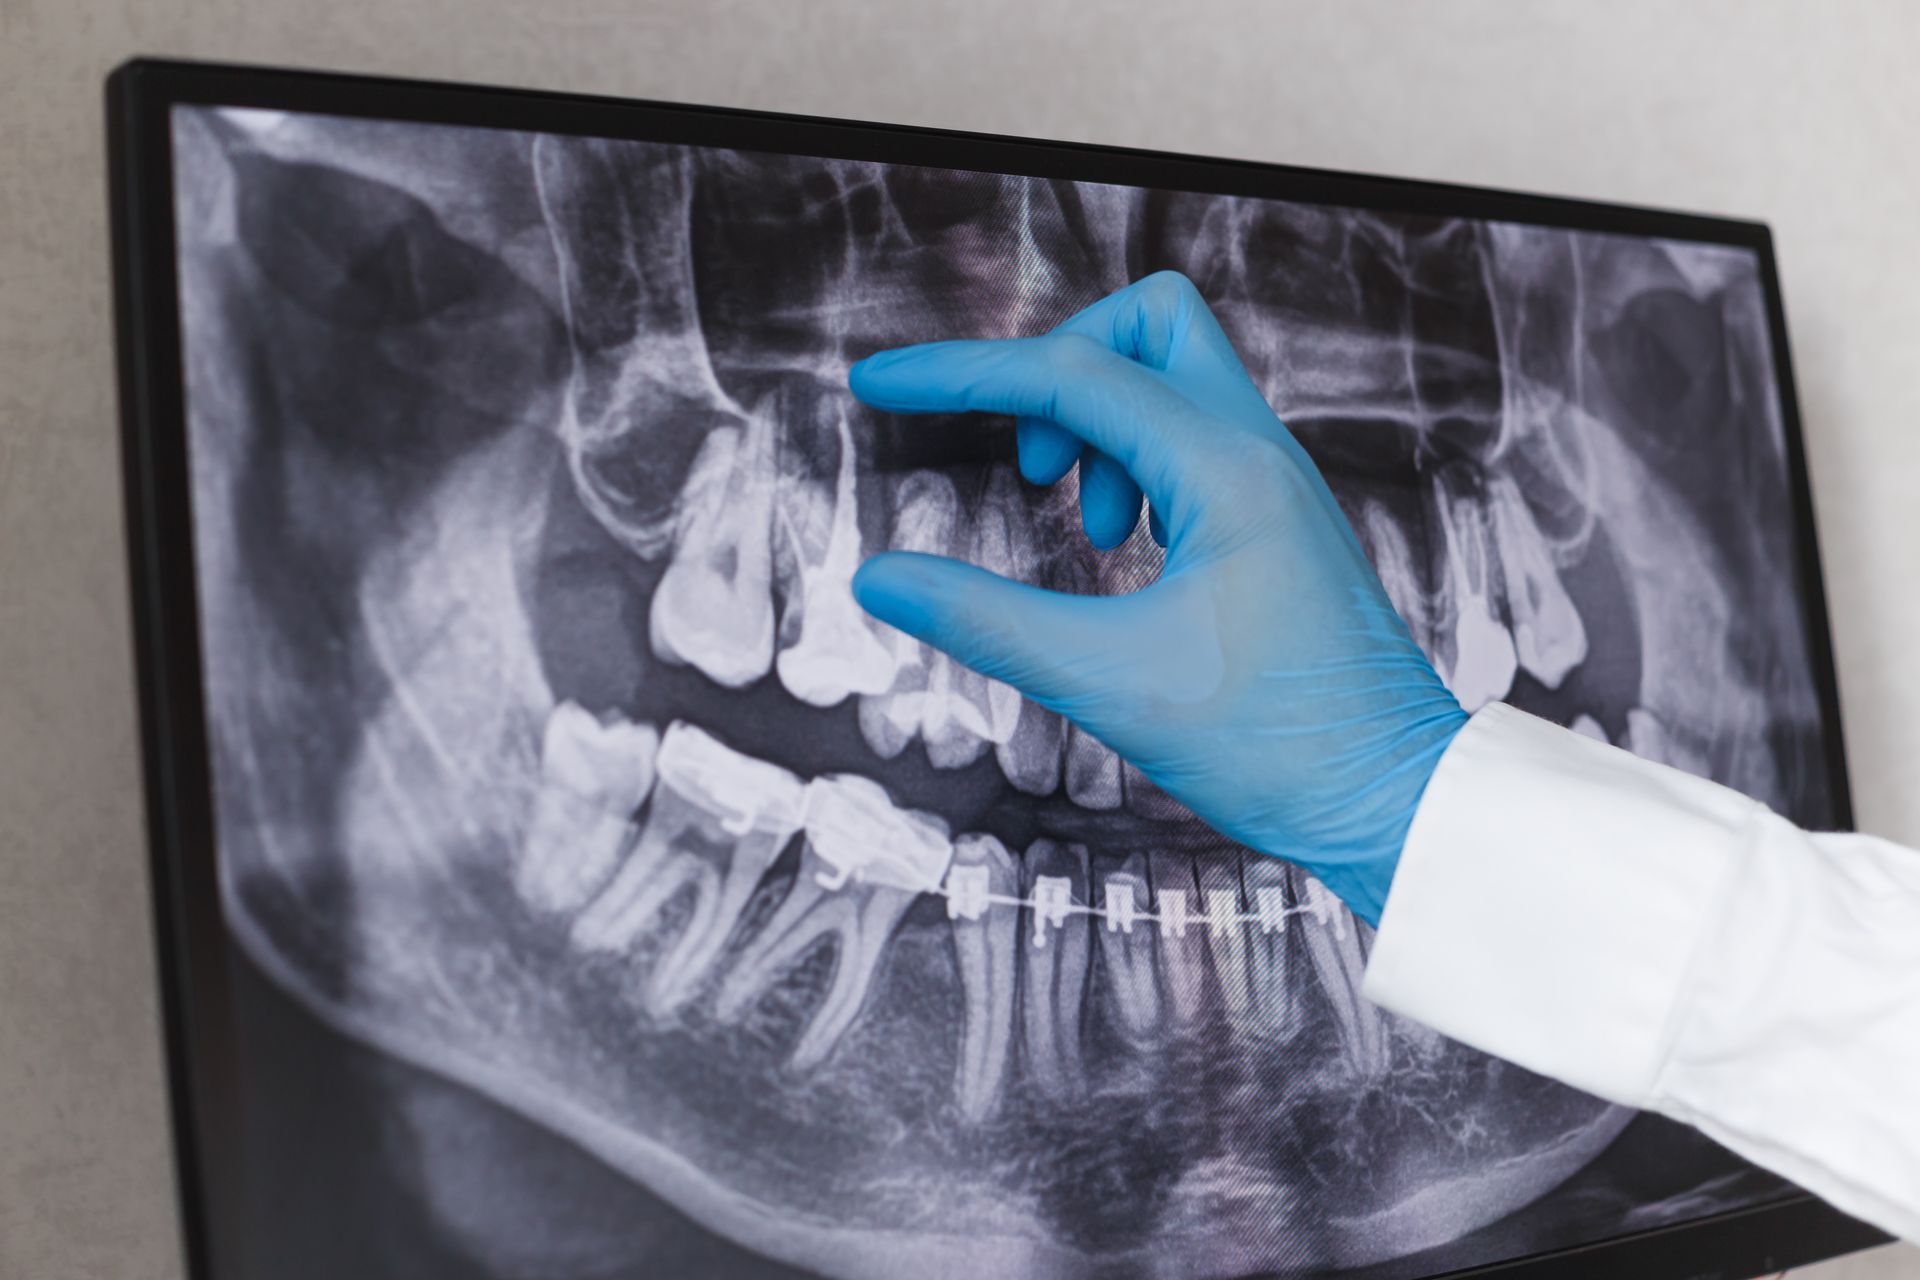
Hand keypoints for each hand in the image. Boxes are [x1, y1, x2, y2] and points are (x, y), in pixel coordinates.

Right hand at [848, 272, 1465, 925]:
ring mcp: (1276, 484)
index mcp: (1225, 471)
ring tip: (1089, 530)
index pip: (1068, 375)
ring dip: (1101, 427)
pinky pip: (1196, 441)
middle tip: (1030, 465)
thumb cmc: (1281, 747)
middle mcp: (1260, 454)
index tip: (879, 385)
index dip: (960, 373)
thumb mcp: (1109, 683)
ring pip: (1175, 379)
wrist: (1398, 802)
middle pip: (1147, 324)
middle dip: (1060, 367)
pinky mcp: (1279, 522)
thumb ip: (985, 621)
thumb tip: (880, 580)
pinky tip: (1126, 548)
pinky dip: (1137, 466)